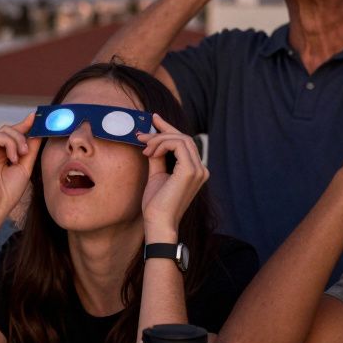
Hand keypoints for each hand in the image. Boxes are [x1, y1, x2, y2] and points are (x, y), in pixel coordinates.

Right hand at [0, 115, 39, 221]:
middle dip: (23, 134)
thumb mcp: (25, 167)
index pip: (16, 135)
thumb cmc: (8, 192)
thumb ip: (31, 149)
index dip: (26, 125)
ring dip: (17, 140)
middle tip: (27, 150)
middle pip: (10, 129)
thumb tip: (38, 131)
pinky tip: (12, 158)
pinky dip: (9, 144)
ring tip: (21, 155)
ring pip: (5, 130)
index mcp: (5, 155)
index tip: (37, 117)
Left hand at [138, 115, 209, 239]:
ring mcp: (198, 170)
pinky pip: (177, 145)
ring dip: (159, 139)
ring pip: (181, 139)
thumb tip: (153, 142)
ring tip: (144, 148)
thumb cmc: (156, 204)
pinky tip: (150, 152)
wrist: (158, 223)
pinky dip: (162, 144)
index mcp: (195, 171)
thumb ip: (158, 158)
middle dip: (161, 132)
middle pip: (183, 137)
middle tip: (141, 134)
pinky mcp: (190, 171)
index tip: (154, 119)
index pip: (184, 143)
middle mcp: (200, 169)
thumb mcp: (156, 175)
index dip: (169, 128)